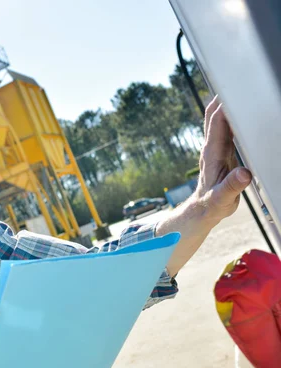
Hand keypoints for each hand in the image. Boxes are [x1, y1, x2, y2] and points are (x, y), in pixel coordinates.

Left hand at [195, 96, 251, 226]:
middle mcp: (212, 146)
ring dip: (228, 103)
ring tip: (241, 86)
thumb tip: (243, 173)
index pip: (217, 122)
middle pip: (213, 114)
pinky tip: (242, 108)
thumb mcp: (222, 199)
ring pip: (218, 118)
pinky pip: (226, 126)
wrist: (204, 209)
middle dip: (223, 96)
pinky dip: (233, 114)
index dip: (226, 105)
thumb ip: (232, 186)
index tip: (237, 91)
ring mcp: (216, 147)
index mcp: (212, 153)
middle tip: (237, 78)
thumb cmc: (212, 204)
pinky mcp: (221, 150)